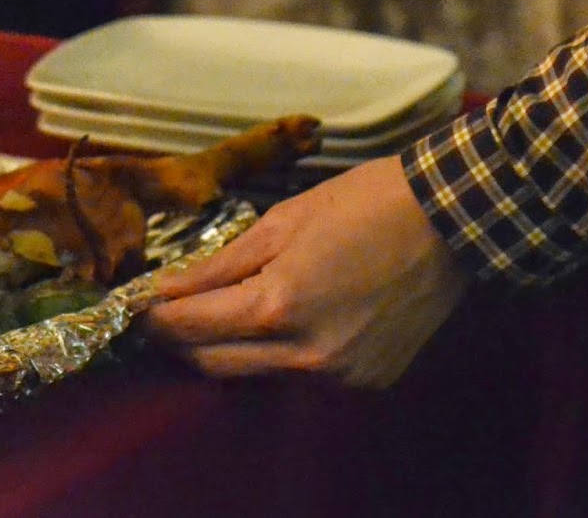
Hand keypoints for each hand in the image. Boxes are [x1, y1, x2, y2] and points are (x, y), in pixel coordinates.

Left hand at [140, 155, 467, 387]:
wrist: (450, 219)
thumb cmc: (362, 204)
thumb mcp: (280, 221)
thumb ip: (218, 264)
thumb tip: (166, 289)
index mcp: (277, 306)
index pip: (189, 327)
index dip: (154, 318)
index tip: (137, 306)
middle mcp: (305, 355)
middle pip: (214, 364)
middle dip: (183, 339)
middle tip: (171, 312)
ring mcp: (340, 376)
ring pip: (257, 373)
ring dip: (232, 347)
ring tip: (227, 309)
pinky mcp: (368, 382)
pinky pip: (303, 375)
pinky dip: (283, 352)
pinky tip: (291, 318)